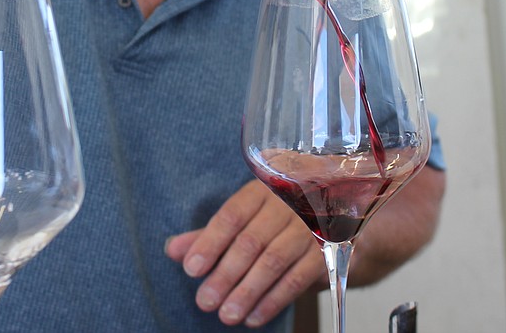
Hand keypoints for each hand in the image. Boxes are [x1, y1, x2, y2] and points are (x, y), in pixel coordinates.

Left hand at [165, 180, 323, 327]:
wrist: (333, 211)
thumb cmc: (276, 215)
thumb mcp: (244, 216)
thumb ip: (210, 233)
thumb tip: (172, 250)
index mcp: (262, 190)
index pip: (232, 214)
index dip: (209, 242)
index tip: (191, 268)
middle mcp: (287, 204)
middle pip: (251, 241)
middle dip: (225, 274)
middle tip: (205, 301)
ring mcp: (309, 227)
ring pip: (273, 261)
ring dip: (247, 292)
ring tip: (227, 315)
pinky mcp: (326, 251)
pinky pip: (298, 279)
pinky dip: (274, 300)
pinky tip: (254, 317)